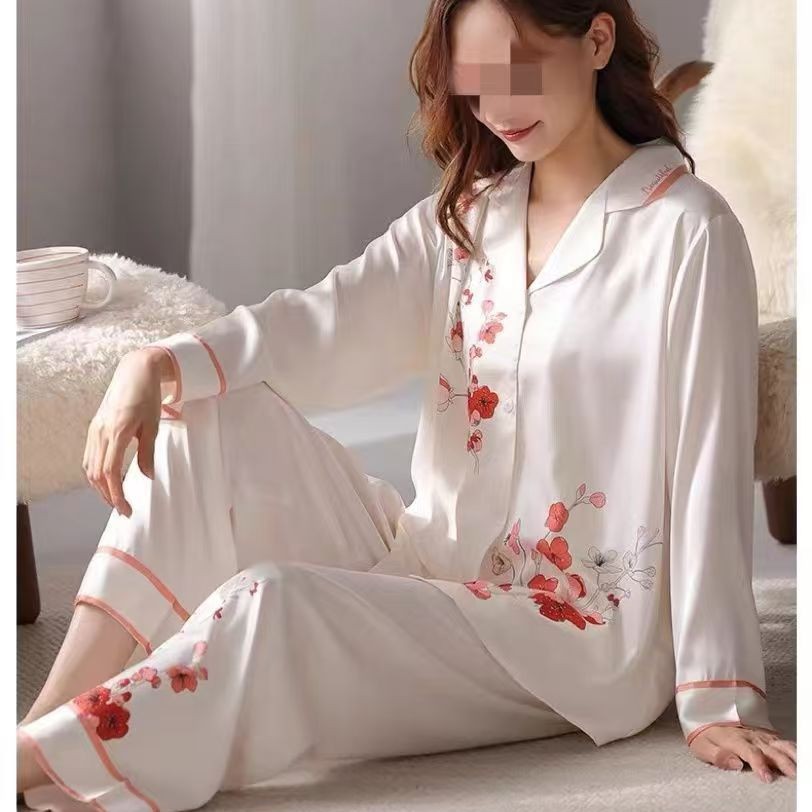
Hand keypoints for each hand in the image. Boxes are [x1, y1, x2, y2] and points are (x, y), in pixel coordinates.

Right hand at [83, 348, 170, 515]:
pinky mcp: (94, 427)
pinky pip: (89, 456)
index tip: (126, 509)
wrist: (135, 372)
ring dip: (100, 486)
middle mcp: (101, 432)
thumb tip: (148, 476)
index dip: (116, 494)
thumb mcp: (153, 425)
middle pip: (97, 474)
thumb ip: (147, 452)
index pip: (110, 472)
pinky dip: (95, 473)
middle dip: (108, 495)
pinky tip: (105, 480)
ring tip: (115, 498)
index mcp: (117, 432)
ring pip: (90, 467)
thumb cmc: (147, 396)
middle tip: (123, 509)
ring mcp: (95, 430)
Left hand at [689, 724, 795, 780]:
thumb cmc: (704, 735)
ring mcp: (759, 735)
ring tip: (800, 767)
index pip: (750, 752)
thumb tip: (736, 764)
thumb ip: (718, 756)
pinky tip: (799, 756)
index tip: (767, 777)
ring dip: (791, 755)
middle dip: (782, 762)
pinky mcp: (765, 735)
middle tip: (793, 775)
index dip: (760, 764)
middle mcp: (749, 736)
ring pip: (779, 743)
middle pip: (770, 749)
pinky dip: (792, 748)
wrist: (705, 715)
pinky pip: (781, 740)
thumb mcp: (702, 747)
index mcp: (734, 739)